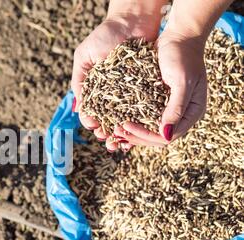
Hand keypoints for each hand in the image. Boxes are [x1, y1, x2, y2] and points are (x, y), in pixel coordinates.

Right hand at [71, 13, 160, 151]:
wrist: (133, 19)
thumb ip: (79, 81)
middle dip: (109, 132)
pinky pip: (142, 108)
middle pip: (108, 119)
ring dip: (124, 132)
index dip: (93, 123)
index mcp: (95, 87)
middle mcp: (111, 92)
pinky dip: (140, 121)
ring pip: (125, 117)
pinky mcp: (146, 87)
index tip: (97, 130)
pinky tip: (140, 130)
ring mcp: (129, 91)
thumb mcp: (85, 57)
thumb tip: (78, 108)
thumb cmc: (105, 35)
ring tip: (124, 142)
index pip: (91, 111)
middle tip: (110, 143)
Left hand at [114, 30, 207, 146]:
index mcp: (192, 113)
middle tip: (115, 132)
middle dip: (135, 137)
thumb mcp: (181, 81)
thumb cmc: (183, 56)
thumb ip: (176, 107)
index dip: (145, 136)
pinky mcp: (157, 101)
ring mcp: (169, 108)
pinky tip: (116, 119)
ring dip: (131, 132)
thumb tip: (166, 135)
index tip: (126, 127)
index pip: (166, 137)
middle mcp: (181, 115)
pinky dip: (131, 120)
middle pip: (156, 137)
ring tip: (113, 129)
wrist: (179, 36)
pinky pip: (143, 116)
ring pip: (148, 129)